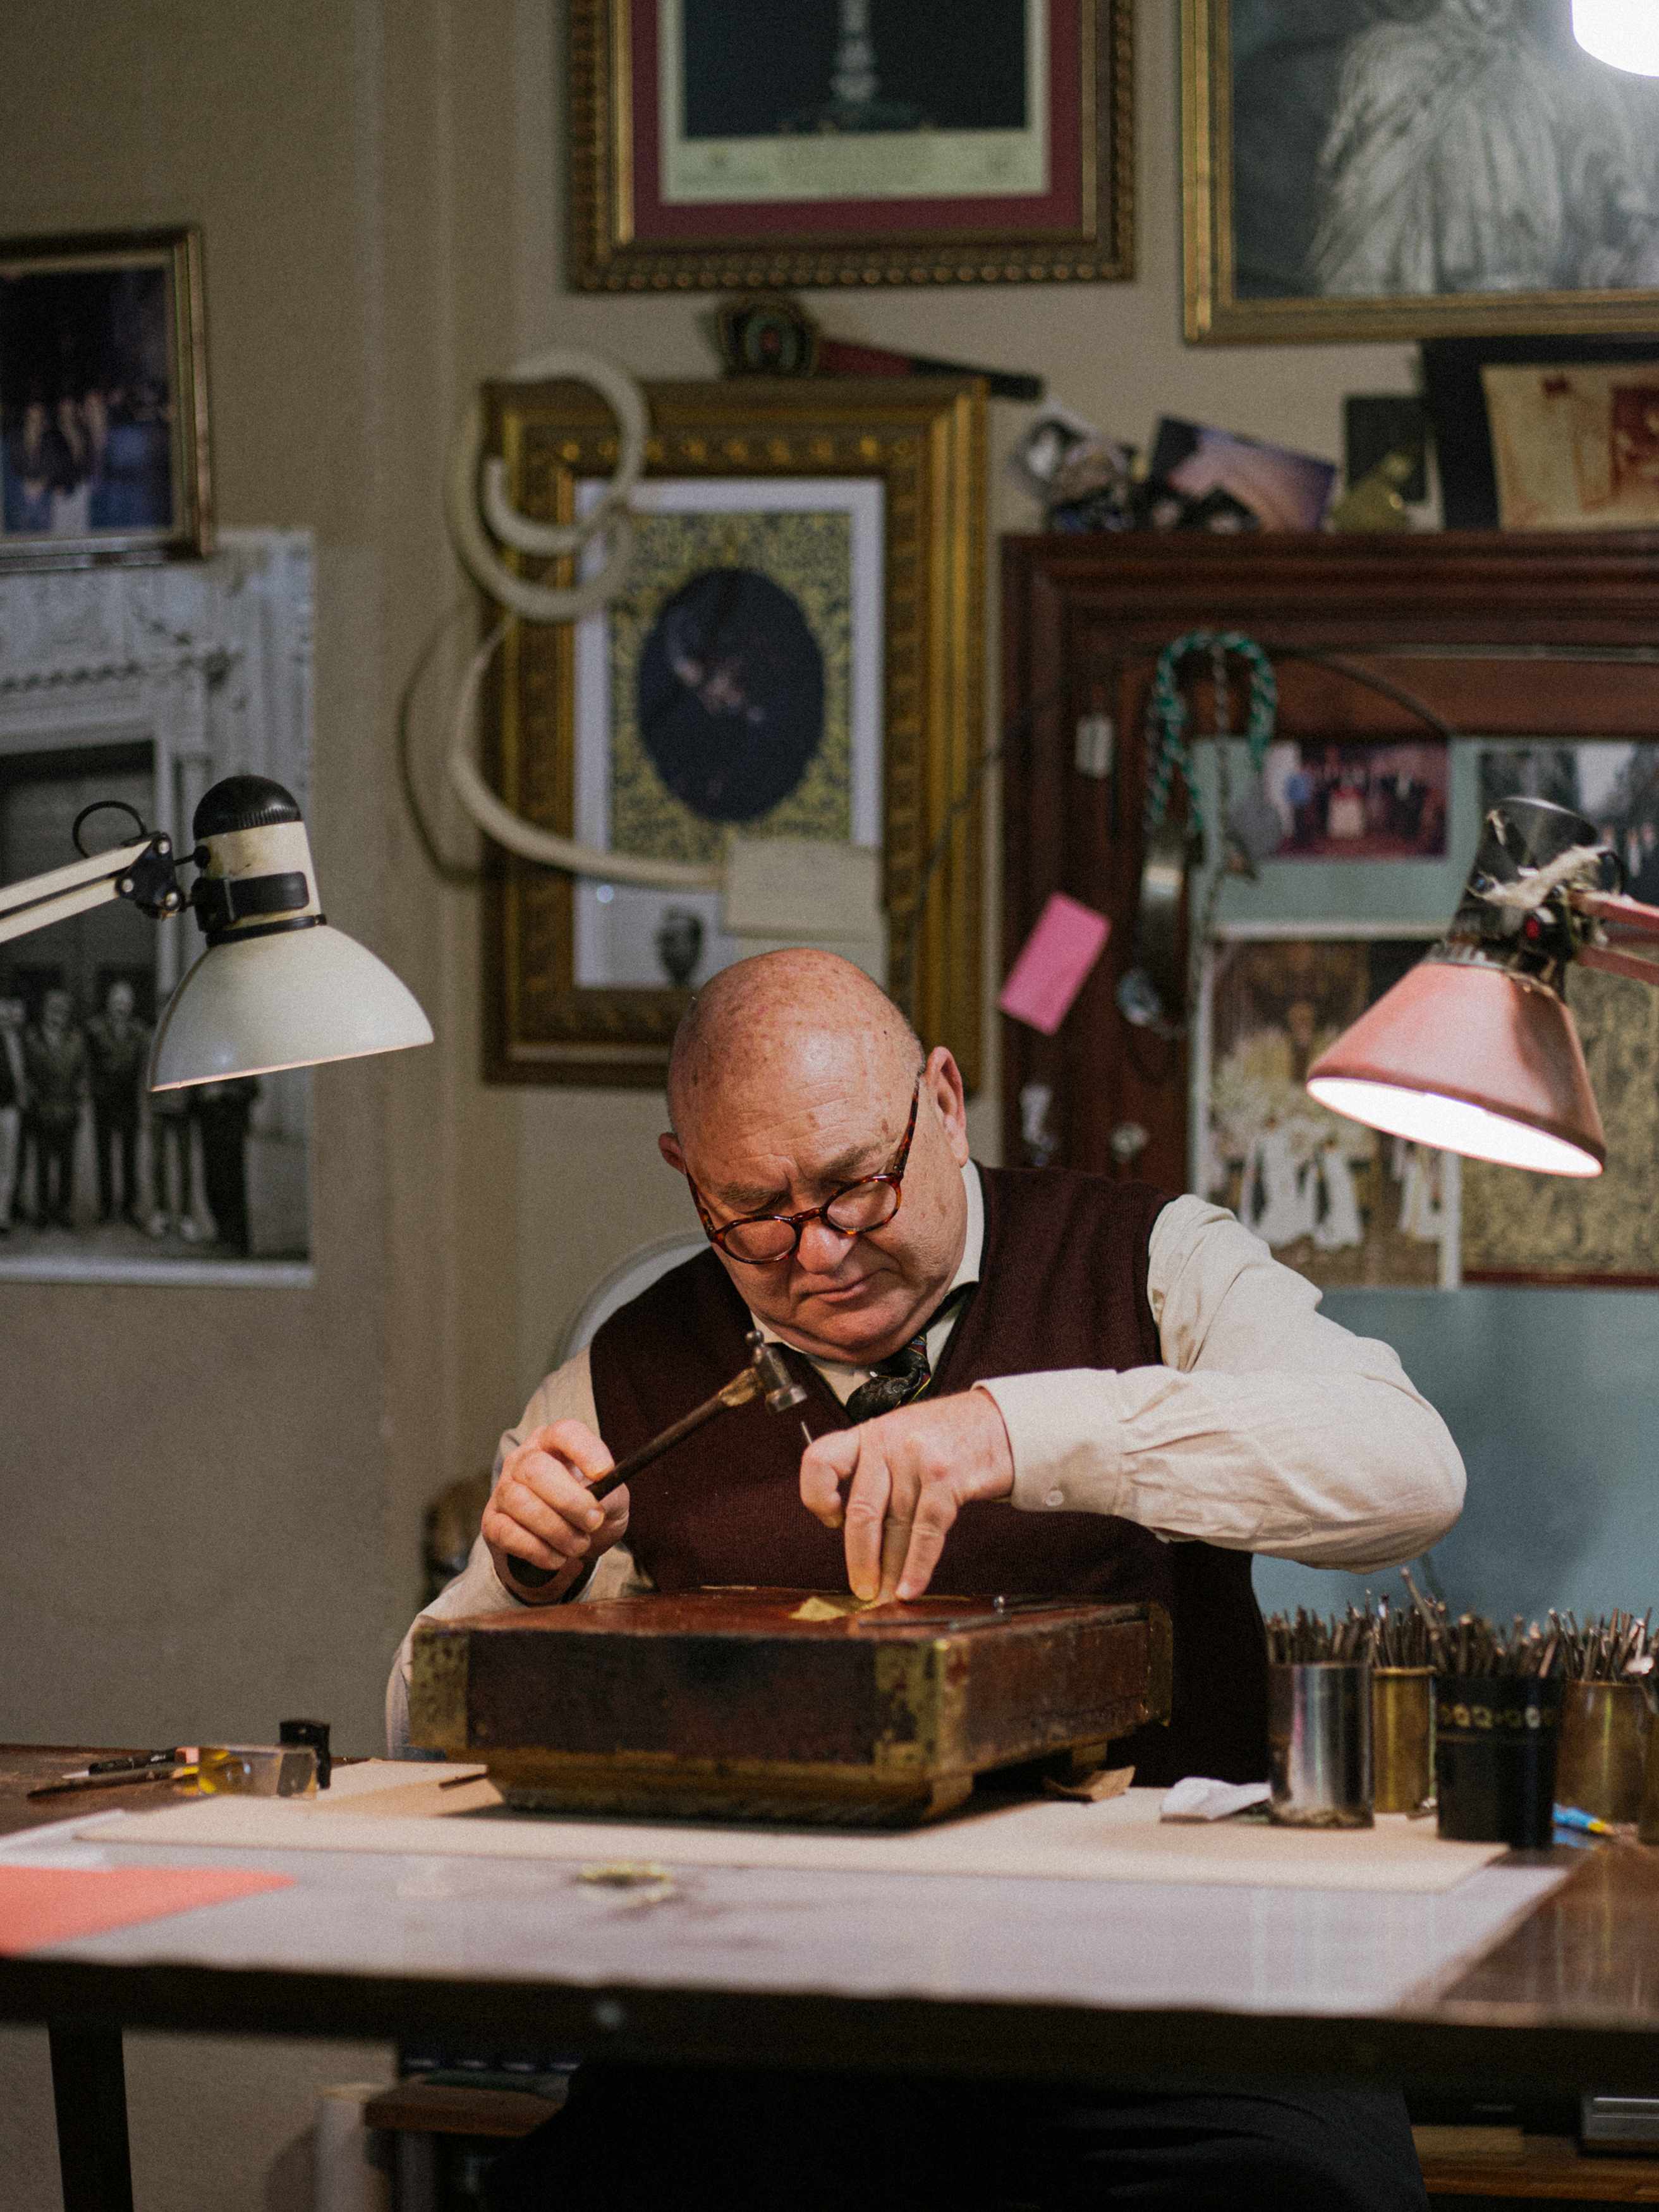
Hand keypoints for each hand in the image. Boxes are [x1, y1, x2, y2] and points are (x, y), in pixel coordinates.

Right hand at [482, 1420, 628, 1602]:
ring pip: (520, 1502)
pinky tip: (557, 1557)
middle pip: (536, 1469)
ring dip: (555, 1530)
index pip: (564, 1432)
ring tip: (579, 1545)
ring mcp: (504, 1489)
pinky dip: (538, 1550)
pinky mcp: (492, 1522)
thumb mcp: (610, 1501)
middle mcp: (524, 1460)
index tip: (604, 1474)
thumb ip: (612, 1496)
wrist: (564, 1548)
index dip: (584, 1450)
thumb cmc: (587, 1513)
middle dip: (570, 1500)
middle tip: (594, 1522)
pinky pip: (508, 1533)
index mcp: (555, 1444)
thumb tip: (601, 1500)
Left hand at [799, 1389, 1015, 1602]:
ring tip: (889, 1593)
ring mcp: (916, 1458)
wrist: (1001, 1422)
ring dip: (892, 1569)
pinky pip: (925, 1531)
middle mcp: (886, 1442)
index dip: (816, 1497)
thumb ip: (875, 1470)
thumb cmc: (949, 1435)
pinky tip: (912, 1586)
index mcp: (868, 1433)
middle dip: (860, 1559)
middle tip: (862, 1587)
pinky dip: (917, 1566)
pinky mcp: (946, 1476)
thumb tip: (860, 1533)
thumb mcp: (900, 1436)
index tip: (830, 1522)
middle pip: (861, 1511)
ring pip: (894, 1527)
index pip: (820, 1460)